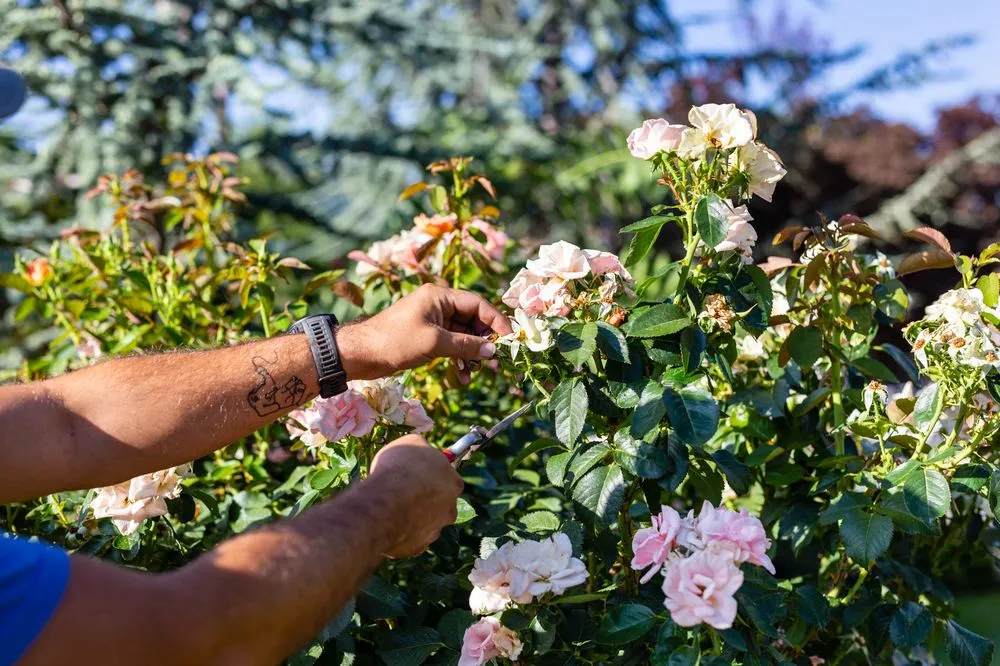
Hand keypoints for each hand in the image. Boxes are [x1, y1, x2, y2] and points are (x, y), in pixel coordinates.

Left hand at [336, 284, 512, 382]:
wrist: (360, 354)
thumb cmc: (394, 342)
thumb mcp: (434, 342)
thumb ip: (465, 345)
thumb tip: (492, 350)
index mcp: (439, 296)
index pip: (477, 304)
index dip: (496, 321)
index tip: (510, 339)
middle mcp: (438, 305)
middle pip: (473, 320)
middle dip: (484, 341)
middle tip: (493, 360)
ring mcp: (432, 321)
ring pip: (463, 335)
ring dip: (472, 354)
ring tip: (475, 372)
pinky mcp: (426, 337)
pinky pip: (451, 345)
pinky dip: (459, 359)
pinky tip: (463, 375)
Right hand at [369, 434, 463, 557]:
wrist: (385, 502)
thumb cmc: (400, 467)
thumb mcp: (411, 443)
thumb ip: (421, 448)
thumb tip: (421, 449)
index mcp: (453, 483)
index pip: (448, 478)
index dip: (431, 475)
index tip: (417, 473)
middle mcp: (450, 509)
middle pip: (439, 503)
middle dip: (425, 499)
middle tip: (403, 492)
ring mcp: (435, 530)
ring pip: (425, 523)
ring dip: (412, 517)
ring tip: (390, 508)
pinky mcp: (418, 548)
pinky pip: (410, 540)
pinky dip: (401, 534)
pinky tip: (386, 524)